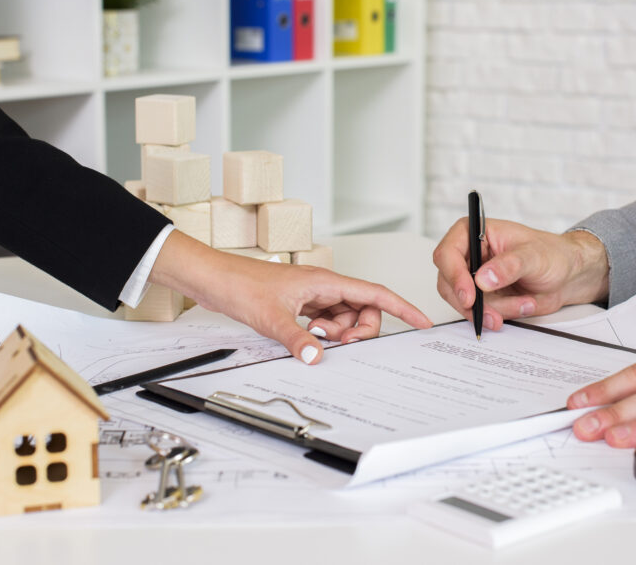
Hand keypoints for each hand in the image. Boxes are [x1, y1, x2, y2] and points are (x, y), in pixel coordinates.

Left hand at [150, 231, 431, 363]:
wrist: (214, 278)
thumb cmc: (240, 285)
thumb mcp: (271, 318)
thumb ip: (297, 340)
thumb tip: (318, 358)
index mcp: (326, 281)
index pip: (375, 293)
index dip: (402, 307)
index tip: (421, 321)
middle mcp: (324, 287)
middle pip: (363, 309)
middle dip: (359, 330)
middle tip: (337, 342)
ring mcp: (313, 296)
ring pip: (344, 318)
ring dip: (337, 333)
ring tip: (312, 337)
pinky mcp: (300, 305)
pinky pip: (325, 321)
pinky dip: (322, 334)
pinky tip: (306, 338)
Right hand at [432, 218, 609, 329]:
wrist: (567, 275)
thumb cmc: (551, 254)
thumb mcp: (534, 256)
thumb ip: (509, 266)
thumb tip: (483, 278)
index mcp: (474, 232)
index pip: (447, 254)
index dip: (454, 276)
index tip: (470, 296)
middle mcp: (468, 255)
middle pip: (448, 283)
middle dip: (473, 303)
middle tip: (493, 315)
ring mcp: (472, 278)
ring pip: (463, 303)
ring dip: (492, 310)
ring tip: (523, 304)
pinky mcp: (482, 297)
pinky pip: (478, 313)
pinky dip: (499, 316)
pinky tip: (522, 306)